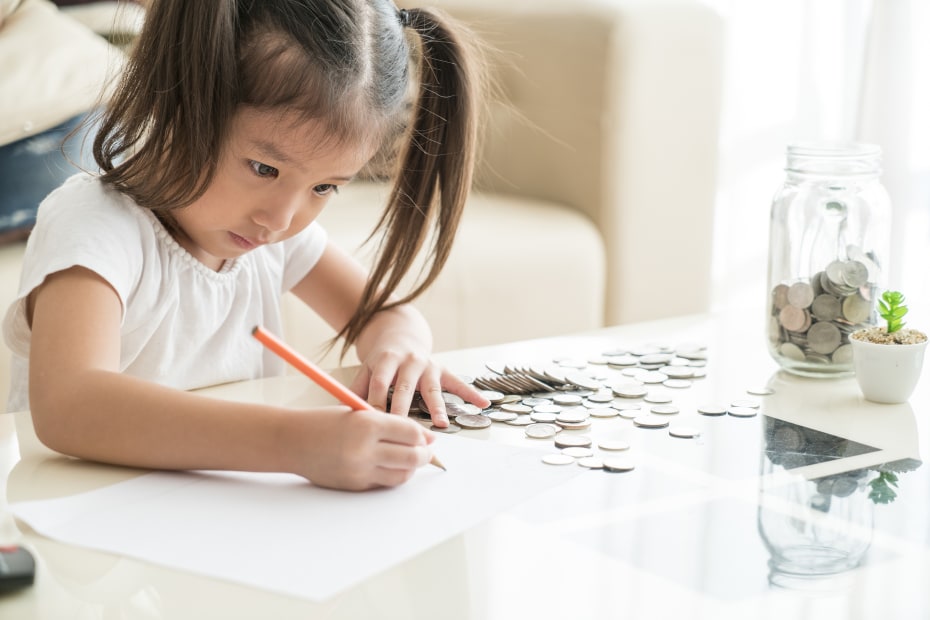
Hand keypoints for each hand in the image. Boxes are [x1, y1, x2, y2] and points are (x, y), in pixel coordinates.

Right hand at [288, 406, 435, 490]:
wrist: (292, 442)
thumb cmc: (325, 422)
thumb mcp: (359, 412)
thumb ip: (390, 423)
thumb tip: (423, 437)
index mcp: (367, 424)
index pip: (411, 432)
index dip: (423, 435)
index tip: (427, 435)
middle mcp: (365, 449)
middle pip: (412, 456)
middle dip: (425, 454)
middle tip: (427, 450)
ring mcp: (359, 470)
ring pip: (402, 474)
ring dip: (412, 468)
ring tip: (411, 459)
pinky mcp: (355, 485)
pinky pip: (384, 483)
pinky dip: (393, 475)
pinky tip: (392, 466)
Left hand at [349, 351, 490, 427]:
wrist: (400, 336)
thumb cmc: (382, 361)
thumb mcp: (366, 369)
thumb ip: (357, 389)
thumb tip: (343, 413)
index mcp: (387, 360)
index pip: (380, 383)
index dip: (376, 402)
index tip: (374, 423)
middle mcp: (410, 362)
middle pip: (405, 387)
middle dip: (403, 409)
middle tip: (404, 430)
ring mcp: (429, 365)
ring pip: (432, 389)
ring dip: (438, 407)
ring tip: (442, 424)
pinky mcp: (443, 370)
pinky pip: (459, 383)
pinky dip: (472, 394)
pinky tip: (483, 404)